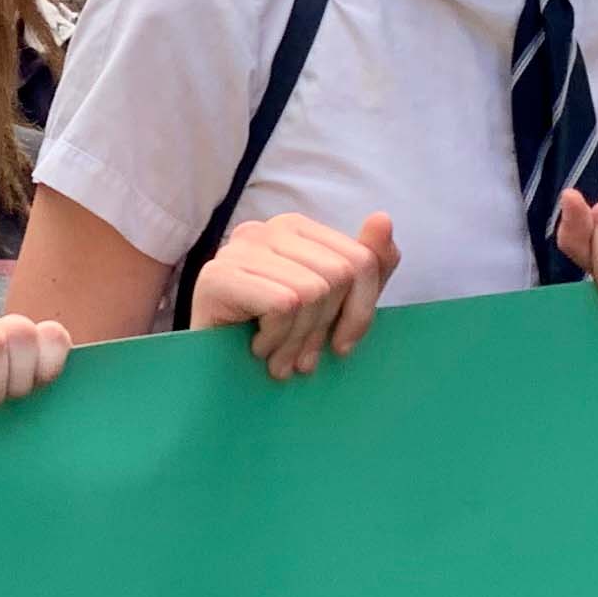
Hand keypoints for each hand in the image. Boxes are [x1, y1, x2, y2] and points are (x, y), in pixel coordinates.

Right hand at [189, 211, 398, 377]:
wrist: (215, 378)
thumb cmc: (276, 340)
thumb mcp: (335, 307)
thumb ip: (367, 265)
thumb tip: (382, 218)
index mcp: (295, 228)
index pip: (361, 259)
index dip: (362, 311)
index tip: (342, 345)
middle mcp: (264, 228)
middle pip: (339, 275)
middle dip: (326, 328)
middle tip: (303, 358)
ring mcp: (237, 248)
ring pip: (312, 291)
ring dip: (299, 340)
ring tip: (280, 358)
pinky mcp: (217, 275)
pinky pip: (283, 304)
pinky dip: (277, 339)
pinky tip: (258, 349)